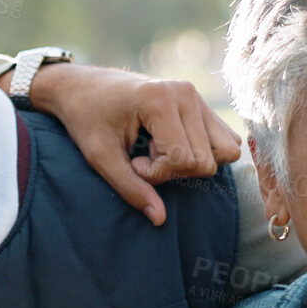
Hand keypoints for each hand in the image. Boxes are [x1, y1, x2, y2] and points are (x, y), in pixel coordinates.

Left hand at [18, 64, 241, 225]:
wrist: (81, 87)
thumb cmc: (86, 119)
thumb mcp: (100, 157)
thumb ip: (130, 188)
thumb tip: (160, 220)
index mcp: (160, 99)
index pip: (184, 160)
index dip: (157, 174)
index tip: (132, 162)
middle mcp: (185, 92)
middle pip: (206, 161)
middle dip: (172, 170)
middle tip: (142, 155)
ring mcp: (196, 95)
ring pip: (224, 152)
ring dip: (190, 162)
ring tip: (157, 148)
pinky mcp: (201, 103)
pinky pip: (225, 141)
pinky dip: (201, 152)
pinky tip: (168, 142)